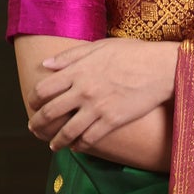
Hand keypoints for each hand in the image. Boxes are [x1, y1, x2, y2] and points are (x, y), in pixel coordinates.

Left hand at [30, 37, 179, 152]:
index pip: (43, 89)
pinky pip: (89, 138)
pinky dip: (79, 145)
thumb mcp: (100, 47)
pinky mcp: (112, 121)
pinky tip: (76, 147)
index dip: (33, 100)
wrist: (161, 67)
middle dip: (38, 124)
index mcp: (77, 71)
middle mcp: (83, 90)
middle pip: (50, 112)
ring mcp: (97, 107)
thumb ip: (70, 56)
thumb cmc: (132, 53)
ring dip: (56, 141)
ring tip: (53, 146)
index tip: (33, 104)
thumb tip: (46, 64)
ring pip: (67, 131)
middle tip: (34, 129)